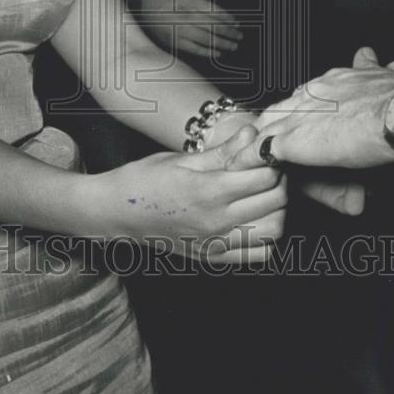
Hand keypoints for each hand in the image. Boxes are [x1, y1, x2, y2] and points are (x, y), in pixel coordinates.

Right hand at [99, 126, 285, 265]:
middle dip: (277, 182)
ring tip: (260, 194)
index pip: (264, 177)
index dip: (270, 162)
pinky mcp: (214, 258)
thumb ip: (223, 151)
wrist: (116, 212)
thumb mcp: (182, 159)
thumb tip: (253, 135)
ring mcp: (217, 243)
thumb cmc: (144, 180)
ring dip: (275, 210)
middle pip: (275, 202)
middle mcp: (217, 221)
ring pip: (274, 231)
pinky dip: (266, 236)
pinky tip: (253, 219)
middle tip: (265, 171)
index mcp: (208, 190)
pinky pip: (259, 254)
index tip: (263, 154)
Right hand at [138, 0, 241, 57]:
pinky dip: (207, 52)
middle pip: (213, 26)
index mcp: (187, 2)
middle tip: (239, 37)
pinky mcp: (173, 41)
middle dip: (229, 32)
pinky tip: (217, 53)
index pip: (214, 12)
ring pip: (206, 39)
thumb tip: (219, 14)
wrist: (138, 9)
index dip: (228, 19)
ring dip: (222, 43)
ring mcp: (179, 30)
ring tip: (233, 46)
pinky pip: (193, 49)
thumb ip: (198, 2)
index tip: (237, 24)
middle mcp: (185, 16)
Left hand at [229, 51, 393, 170]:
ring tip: (242, 154)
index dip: (294, 107)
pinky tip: (243, 167)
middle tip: (255, 136)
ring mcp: (300, 118)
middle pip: (277, 109)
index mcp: (331, 81)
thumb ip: (368, 64)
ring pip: (266, 127)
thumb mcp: (380, 71)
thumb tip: (366, 52)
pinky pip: (263, 151)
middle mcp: (311, 95)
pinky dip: (252, 160)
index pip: (303, 94)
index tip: (291, 116)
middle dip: (268, 122)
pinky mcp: (295, 141)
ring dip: (254, 140)